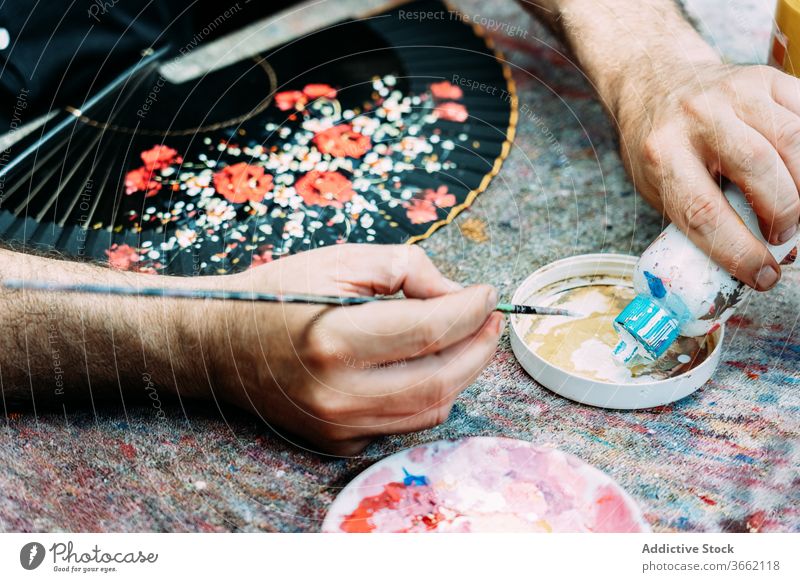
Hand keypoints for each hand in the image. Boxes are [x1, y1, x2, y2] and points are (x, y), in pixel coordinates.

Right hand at [190, 244, 502, 454]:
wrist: (219, 343)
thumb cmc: (279, 293)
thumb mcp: (343, 260)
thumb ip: (410, 269)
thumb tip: (461, 297)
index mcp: (335, 339)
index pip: (431, 330)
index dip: (471, 310)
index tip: (488, 294)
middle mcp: (339, 394)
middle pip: (442, 377)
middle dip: (479, 346)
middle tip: (490, 319)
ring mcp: (338, 426)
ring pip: (432, 409)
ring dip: (461, 373)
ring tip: (466, 339)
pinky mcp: (338, 442)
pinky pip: (404, 423)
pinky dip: (425, 394)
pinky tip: (421, 366)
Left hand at [617, 63, 799, 289]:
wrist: (656, 84)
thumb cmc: (659, 148)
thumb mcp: (657, 187)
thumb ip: (695, 219)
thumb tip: (746, 266)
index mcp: (661, 154)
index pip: (703, 212)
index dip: (739, 251)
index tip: (763, 275)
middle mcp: (697, 117)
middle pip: (758, 168)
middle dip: (782, 214)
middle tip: (782, 237)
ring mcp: (735, 92)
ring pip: (792, 140)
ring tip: (794, 213)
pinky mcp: (766, 79)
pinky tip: (798, 176)